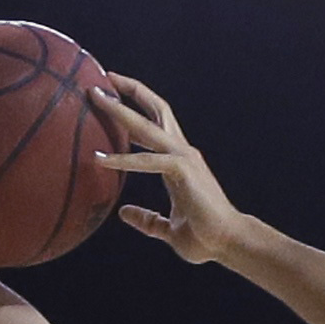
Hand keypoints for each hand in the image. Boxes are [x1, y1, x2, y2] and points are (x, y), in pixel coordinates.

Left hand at [96, 75, 244, 264]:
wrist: (229, 244)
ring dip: (120, 109)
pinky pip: (148, 160)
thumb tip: (124, 213)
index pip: (155, 124)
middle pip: (155, 109)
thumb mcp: (167, 229)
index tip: (111, 93)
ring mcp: (184, 158)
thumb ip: (147, 219)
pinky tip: (102, 159)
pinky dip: (124, 159)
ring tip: (95, 96)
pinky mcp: (183, 170)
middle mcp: (181, 152)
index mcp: (178, 161)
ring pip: (148, 124)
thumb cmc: (204, 238)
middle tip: (100, 79)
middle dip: (129, 90)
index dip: (134, 106)